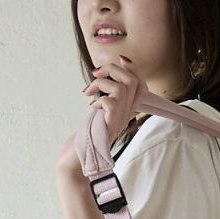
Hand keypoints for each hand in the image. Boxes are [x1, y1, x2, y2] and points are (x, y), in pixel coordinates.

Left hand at [54, 55, 147, 186]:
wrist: (79, 158)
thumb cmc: (86, 135)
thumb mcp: (99, 112)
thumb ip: (105, 95)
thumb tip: (103, 73)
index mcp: (126, 110)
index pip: (140, 85)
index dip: (133, 69)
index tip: (121, 60)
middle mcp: (127, 114)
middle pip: (133, 80)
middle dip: (114, 69)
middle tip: (96, 73)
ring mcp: (120, 119)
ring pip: (123, 87)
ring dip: (102, 83)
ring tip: (90, 91)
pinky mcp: (111, 124)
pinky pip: (111, 102)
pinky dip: (99, 99)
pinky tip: (92, 107)